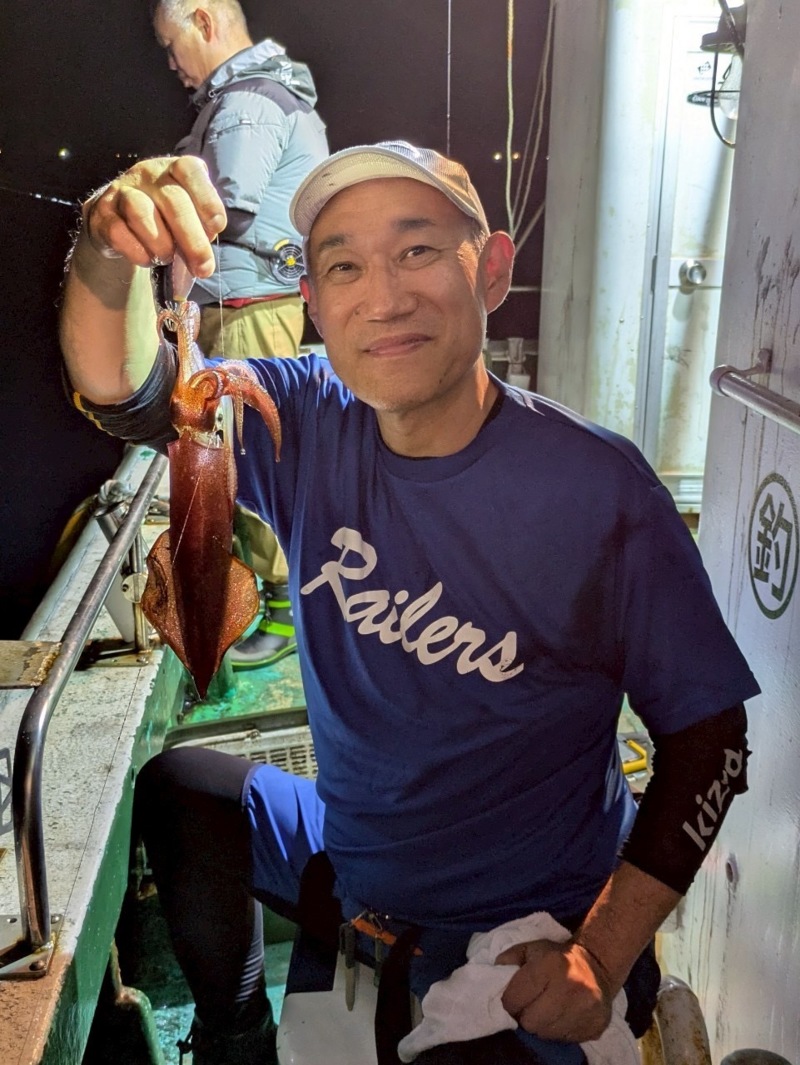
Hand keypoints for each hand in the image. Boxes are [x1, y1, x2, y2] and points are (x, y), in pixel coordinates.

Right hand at [82, 156, 226, 279]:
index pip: (189, 170)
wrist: (120, 225)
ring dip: (162, 244)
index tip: (217, 226)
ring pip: (141, 212)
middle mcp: (147, 173)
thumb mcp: (189, 219)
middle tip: (203, 267)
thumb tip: (204, 260)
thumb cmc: (165, 221)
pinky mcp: (101, 214)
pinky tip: (147, 259)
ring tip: (167, 257)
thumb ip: (201, 231)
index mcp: (174, 169)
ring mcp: (121, 190)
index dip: (206, 198)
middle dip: (192, 239)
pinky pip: (118, 233)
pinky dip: (138, 252)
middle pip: (173, 200)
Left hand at [497, 938, 614, 1042]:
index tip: (513, 999)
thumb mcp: (530, 949)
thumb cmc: (556, 957)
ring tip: (547, 1011)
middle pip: (530, 1022)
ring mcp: (586, 1009)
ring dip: (542, 1025)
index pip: (515, 998)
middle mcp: (571, 987)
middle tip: (531, 1006)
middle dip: (525, 1016)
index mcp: (551, 965)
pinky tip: (563, 1016)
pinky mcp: (596, 1026)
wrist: (597, 964)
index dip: (509, 1001)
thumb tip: (493, 975)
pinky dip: (559, 1031)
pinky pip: (565, 1040)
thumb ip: (508, 959)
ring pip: (547, 1034)